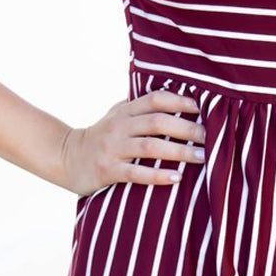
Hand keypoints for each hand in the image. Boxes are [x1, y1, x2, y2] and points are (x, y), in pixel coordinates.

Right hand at [60, 89, 206, 198]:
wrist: (66, 158)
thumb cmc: (101, 137)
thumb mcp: (117, 116)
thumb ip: (140, 108)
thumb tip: (178, 98)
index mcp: (125, 111)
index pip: (155, 99)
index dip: (179, 101)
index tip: (201, 109)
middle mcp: (119, 127)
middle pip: (157, 123)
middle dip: (186, 129)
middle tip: (209, 137)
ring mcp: (113, 149)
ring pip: (150, 147)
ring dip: (179, 152)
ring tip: (202, 157)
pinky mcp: (108, 171)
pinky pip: (136, 173)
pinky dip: (158, 175)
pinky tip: (177, 177)